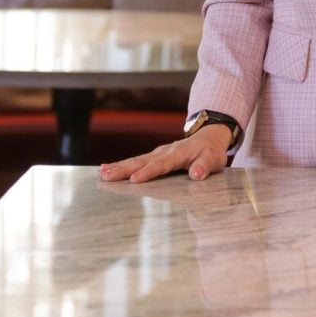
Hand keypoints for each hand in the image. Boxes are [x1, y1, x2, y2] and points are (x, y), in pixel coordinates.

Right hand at [99, 123, 233, 183]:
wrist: (209, 136)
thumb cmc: (211, 151)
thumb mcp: (214, 159)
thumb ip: (205, 166)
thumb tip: (196, 174)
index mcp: (179, 154)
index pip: (162, 165)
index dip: (149, 172)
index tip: (135, 180)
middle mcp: (165, 152)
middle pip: (142, 161)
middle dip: (124, 169)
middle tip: (106, 177)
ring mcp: (158, 153)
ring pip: (135, 160)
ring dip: (118, 167)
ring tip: (101, 173)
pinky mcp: (154, 156)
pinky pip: (135, 161)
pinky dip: (120, 164)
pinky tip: (105, 169)